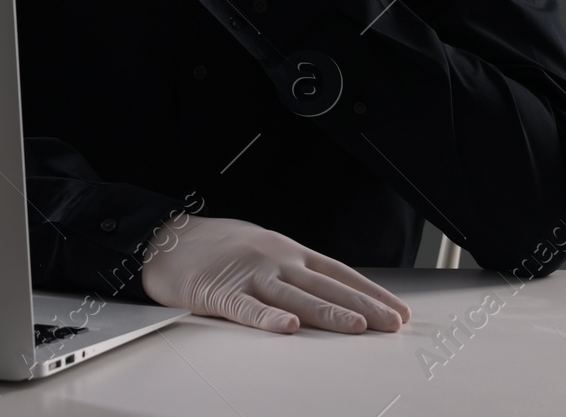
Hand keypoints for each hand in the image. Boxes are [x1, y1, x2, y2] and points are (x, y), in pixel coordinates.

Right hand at [140, 216, 410, 333]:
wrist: (167, 238)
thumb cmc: (218, 249)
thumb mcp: (265, 250)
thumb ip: (296, 272)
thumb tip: (334, 294)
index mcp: (289, 252)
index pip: (339, 274)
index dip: (370, 293)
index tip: (397, 311)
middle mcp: (275, 260)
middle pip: (325, 286)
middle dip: (363, 307)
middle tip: (393, 325)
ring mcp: (248, 274)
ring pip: (294, 296)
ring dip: (327, 313)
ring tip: (356, 327)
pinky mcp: (218, 291)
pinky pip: (246, 308)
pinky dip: (267, 318)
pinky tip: (287, 328)